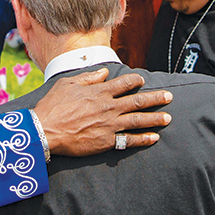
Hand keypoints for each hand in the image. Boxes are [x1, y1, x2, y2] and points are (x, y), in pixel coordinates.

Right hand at [31, 68, 171, 155]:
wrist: (45, 131)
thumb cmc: (53, 106)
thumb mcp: (68, 84)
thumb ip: (88, 77)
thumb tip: (103, 73)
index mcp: (99, 92)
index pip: (124, 83)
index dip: (136, 81)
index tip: (142, 80)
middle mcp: (108, 107)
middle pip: (138, 101)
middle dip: (155, 99)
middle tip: (169, 97)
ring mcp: (109, 125)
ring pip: (138, 120)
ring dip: (155, 119)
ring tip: (168, 118)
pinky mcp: (106, 141)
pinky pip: (129, 140)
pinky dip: (143, 139)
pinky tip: (154, 138)